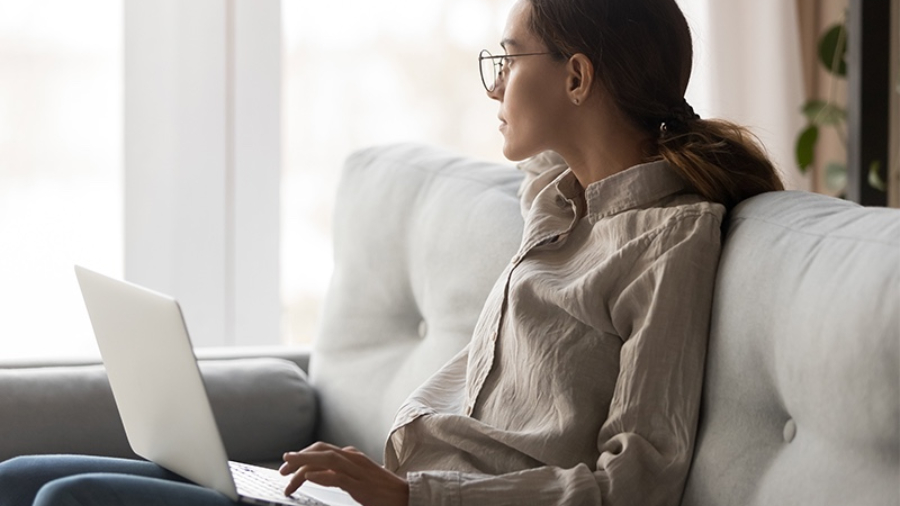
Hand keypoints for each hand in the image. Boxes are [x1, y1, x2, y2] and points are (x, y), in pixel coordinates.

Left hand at [280, 442, 408, 505]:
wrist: (405, 496)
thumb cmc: (381, 489)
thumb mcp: (358, 476)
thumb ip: (340, 472)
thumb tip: (317, 473)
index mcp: (351, 455)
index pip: (322, 449)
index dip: (302, 454)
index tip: (287, 465)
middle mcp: (353, 458)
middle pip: (321, 450)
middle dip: (298, 458)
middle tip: (282, 471)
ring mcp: (357, 470)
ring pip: (326, 460)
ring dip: (303, 464)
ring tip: (288, 470)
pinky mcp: (361, 484)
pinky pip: (338, 477)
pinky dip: (322, 475)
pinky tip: (309, 477)